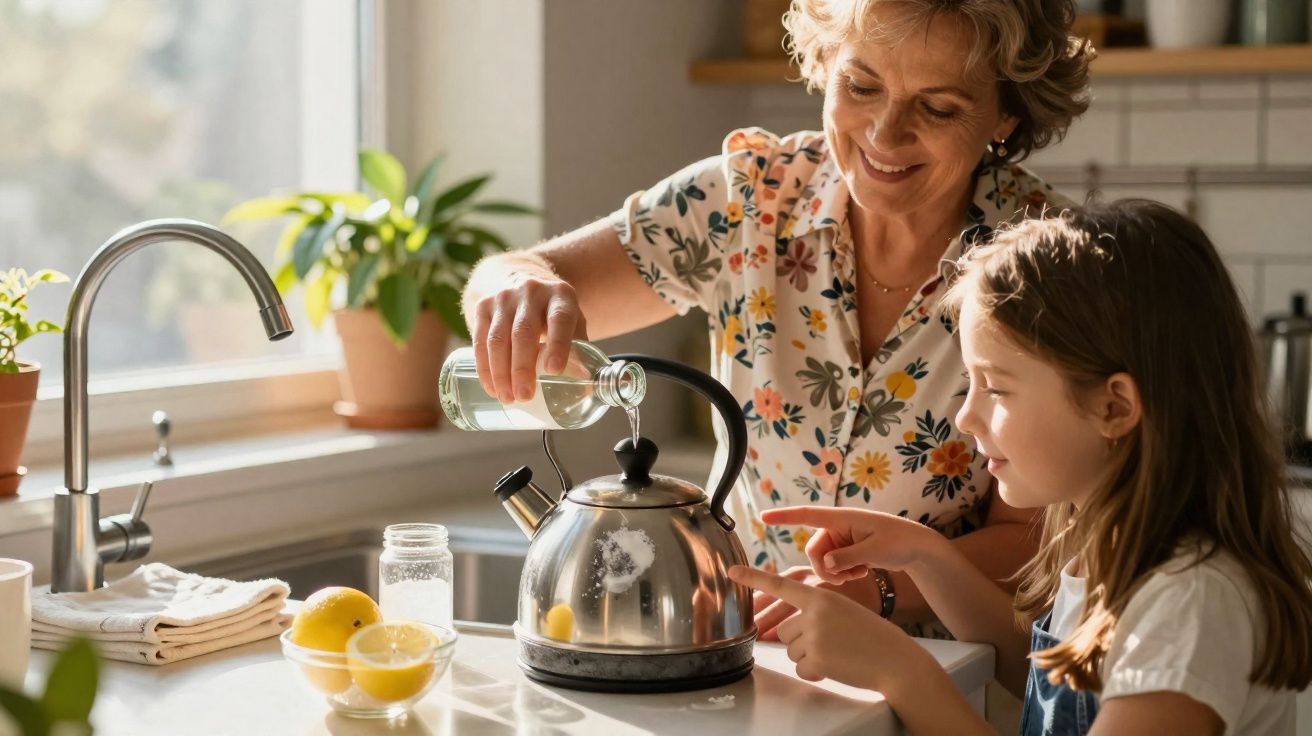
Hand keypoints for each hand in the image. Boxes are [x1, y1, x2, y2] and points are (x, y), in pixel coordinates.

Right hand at [468, 274, 587, 402]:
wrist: (520, 280)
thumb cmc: (553, 312)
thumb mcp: (572, 322)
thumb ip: (579, 350)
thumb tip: (586, 387)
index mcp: (560, 295)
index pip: (560, 318)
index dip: (558, 344)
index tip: (554, 370)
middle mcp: (531, 291)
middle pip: (523, 332)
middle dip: (522, 368)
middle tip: (524, 396)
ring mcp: (504, 297)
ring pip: (498, 339)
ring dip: (501, 373)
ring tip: (507, 398)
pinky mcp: (483, 306)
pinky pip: (480, 341)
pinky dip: (485, 368)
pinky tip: (492, 387)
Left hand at [731, 565, 913, 690]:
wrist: (895, 658)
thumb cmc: (871, 634)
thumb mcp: (842, 608)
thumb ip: (813, 609)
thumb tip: (781, 627)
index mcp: (820, 593)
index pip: (780, 584)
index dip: (753, 578)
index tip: (731, 571)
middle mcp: (813, 612)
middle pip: (784, 629)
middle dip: (800, 640)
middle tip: (829, 642)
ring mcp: (814, 635)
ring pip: (791, 650)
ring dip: (809, 656)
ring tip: (837, 651)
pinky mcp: (817, 659)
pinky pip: (801, 669)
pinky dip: (816, 672)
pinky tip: (837, 665)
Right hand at [761, 506, 946, 585]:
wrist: (918, 548)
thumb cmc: (900, 541)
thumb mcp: (875, 550)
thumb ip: (847, 558)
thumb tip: (825, 566)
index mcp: (842, 518)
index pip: (807, 515)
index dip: (784, 516)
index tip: (763, 516)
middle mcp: (838, 527)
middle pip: (814, 550)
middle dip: (825, 568)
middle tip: (845, 579)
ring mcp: (842, 539)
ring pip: (823, 561)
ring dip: (836, 572)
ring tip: (858, 573)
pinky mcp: (847, 550)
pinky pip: (833, 565)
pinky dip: (843, 572)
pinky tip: (861, 572)